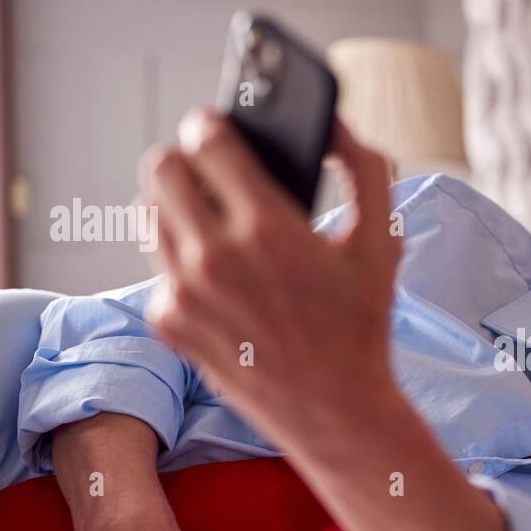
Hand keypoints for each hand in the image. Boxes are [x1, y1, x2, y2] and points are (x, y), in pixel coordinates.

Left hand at [138, 109, 400, 461]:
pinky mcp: (168, 321)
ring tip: (212, 220)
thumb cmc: (361, 325)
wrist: (335, 409)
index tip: (217, 127)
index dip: (211, 124)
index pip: (204, 140)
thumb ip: (364, 168)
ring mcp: (184, 292)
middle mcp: (214, 257)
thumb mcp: (382, 241)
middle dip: (185, 160)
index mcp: (267, 229)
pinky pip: (158, 265)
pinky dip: (182, 261)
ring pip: (148, 213)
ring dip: (176, 206)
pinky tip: (220, 276)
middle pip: (159, 168)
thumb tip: (333, 122)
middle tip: (210, 172)